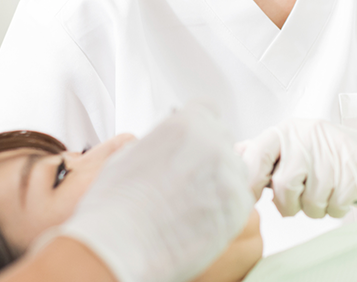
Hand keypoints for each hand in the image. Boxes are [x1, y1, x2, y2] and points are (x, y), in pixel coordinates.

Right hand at [42, 104, 254, 281]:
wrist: (119, 245)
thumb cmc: (117, 204)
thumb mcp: (132, 153)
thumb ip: (163, 140)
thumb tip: (170, 143)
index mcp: (186, 123)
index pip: (208, 110)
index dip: (200, 127)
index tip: (193, 143)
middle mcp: (213, 142)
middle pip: (223, 141)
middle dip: (210, 156)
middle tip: (188, 181)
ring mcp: (229, 173)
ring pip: (235, 171)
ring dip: (220, 183)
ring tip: (189, 205)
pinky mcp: (239, 206)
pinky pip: (240, 201)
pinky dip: (224, 210)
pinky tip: (198, 221)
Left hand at [237, 119, 356, 218]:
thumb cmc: (331, 156)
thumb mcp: (295, 146)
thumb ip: (264, 153)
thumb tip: (231, 154)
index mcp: (287, 130)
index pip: (255, 154)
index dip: (249, 181)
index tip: (251, 198)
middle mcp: (307, 136)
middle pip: (284, 186)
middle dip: (290, 204)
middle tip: (300, 199)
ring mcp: (332, 153)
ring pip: (309, 202)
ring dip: (316, 208)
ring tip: (326, 192)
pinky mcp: (354, 171)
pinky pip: (333, 207)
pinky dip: (336, 208)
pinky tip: (343, 192)